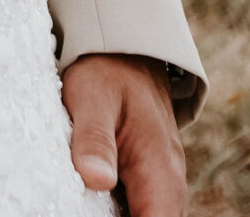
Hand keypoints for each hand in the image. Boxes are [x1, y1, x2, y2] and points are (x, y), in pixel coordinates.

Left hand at [61, 54, 187, 213]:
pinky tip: (93, 203)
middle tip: (80, 207)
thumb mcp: (93, 97)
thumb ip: (95, 139)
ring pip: (149, 215)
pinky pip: (141, 207)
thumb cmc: (107, 71)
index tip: (93, 214)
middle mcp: (169, 183)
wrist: (125, 50)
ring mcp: (161, 182)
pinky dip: (121, 209)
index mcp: (160, 170)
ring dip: (121, 214)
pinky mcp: (149, 180)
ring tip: (84, 204)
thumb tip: (96, 180)